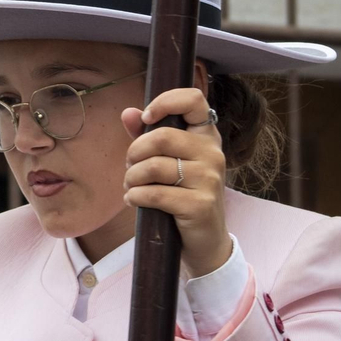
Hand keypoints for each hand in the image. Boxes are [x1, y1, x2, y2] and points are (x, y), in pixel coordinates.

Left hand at [120, 87, 230, 276]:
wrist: (205, 240)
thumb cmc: (182, 194)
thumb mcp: (168, 161)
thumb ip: (147, 136)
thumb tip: (128, 113)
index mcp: (206, 136)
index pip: (194, 100)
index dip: (166, 101)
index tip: (147, 117)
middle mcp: (213, 153)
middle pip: (162, 137)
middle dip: (134, 153)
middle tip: (130, 167)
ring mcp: (209, 179)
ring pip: (154, 167)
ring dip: (131, 178)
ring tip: (131, 186)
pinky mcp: (200, 204)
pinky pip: (154, 194)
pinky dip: (135, 196)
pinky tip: (133, 200)